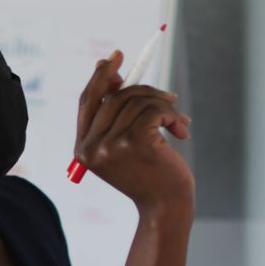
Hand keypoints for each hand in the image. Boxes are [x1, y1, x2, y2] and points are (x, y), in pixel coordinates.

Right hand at [74, 50, 193, 214]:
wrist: (166, 208)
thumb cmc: (149, 175)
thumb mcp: (125, 145)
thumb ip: (114, 114)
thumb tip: (109, 70)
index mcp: (82, 148)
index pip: (87, 100)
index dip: (100, 76)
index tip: (115, 57)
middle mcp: (91, 147)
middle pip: (114, 95)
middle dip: (144, 90)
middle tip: (169, 97)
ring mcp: (110, 145)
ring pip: (138, 101)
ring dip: (165, 107)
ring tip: (179, 123)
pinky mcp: (135, 142)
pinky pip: (154, 110)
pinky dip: (172, 115)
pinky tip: (182, 131)